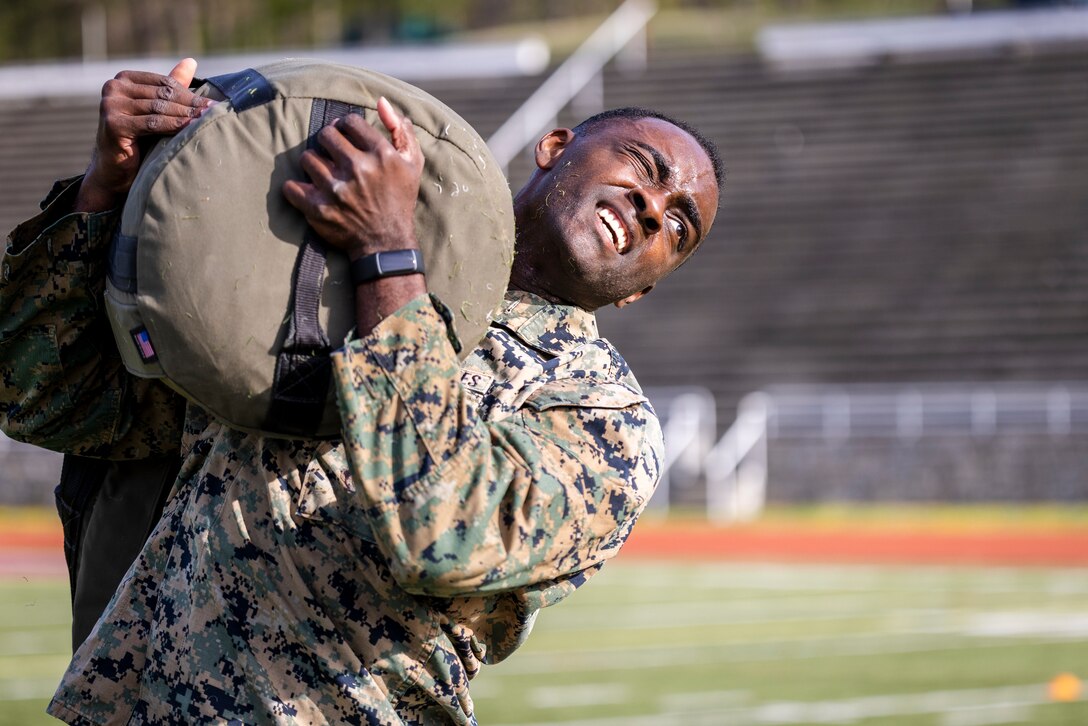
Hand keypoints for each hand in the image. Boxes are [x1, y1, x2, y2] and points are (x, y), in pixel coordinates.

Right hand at [76, 58, 213, 211]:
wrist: (115, 170)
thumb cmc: (138, 140)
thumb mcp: (155, 110)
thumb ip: (170, 87)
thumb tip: (191, 61)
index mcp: (123, 79)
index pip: (163, 82)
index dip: (189, 94)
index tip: (213, 104)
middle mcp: (113, 87)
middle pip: (162, 94)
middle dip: (190, 105)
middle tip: (215, 112)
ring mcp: (110, 104)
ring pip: (159, 108)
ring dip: (186, 115)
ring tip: (208, 120)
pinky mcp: (113, 124)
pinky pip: (152, 123)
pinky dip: (174, 126)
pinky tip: (191, 129)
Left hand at [283, 97, 423, 259]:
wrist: (388, 242)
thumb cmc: (400, 199)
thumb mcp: (412, 163)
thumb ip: (400, 129)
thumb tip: (381, 101)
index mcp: (380, 154)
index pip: (349, 121)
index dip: (346, 127)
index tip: (348, 139)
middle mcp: (358, 169)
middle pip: (325, 135)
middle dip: (328, 142)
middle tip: (334, 155)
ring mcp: (336, 189)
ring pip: (307, 158)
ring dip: (313, 164)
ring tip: (323, 173)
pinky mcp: (318, 209)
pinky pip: (291, 187)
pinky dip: (296, 188)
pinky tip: (308, 190)